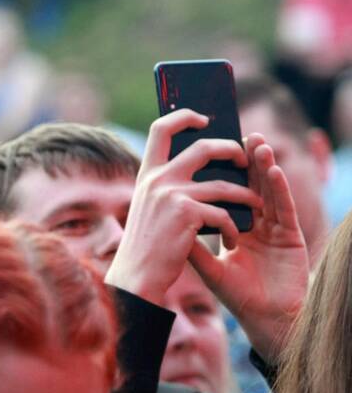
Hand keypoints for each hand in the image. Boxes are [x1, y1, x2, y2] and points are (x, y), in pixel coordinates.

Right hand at [105, 109, 262, 303]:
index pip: (161, 128)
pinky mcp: (187, 213)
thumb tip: (198, 165)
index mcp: (147, 173)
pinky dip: (233, 228)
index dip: (184, 117)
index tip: (204, 118)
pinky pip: (223, 213)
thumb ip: (165, 184)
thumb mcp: (149, 206)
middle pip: (203, 147)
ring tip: (256, 206)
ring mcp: (171, 194)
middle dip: (231, 150)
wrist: (137, 275)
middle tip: (245, 160)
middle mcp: (158, 178)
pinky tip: (234, 240)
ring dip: (245, 196)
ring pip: (223, 184)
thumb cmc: (147, 244)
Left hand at [188, 134, 308, 360]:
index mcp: (238, 227)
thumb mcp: (207, 266)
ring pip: (269, 191)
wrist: (265, 320)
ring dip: (263, 167)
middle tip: (237, 134)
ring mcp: (276, 228)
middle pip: (250, 185)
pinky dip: (279, 190)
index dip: (224, 172)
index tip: (211, 150)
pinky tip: (272, 172)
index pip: (229, 192)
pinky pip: (285, 209)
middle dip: (245, 160)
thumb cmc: (238, 296)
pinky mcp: (291, 237)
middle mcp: (258, 223)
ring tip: (255, 143)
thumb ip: (190, 242)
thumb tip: (163, 219)